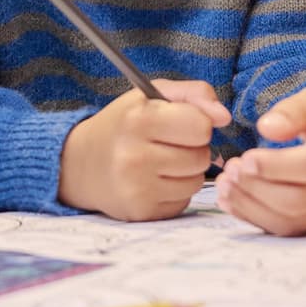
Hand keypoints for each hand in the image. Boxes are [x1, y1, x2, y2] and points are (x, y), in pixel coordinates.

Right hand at [58, 80, 230, 222]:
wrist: (81, 163)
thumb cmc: (125, 123)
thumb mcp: (153, 94)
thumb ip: (194, 94)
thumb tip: (225, 117)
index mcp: (140, 119)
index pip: (201, 126)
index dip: (197, 123)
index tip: (181, 123)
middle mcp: (135, 156)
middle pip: (201, 157)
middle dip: (193, 148)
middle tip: (170, 143)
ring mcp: (136, 188)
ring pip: (197, 181)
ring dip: (188, 171)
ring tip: (163, 161)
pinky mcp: (140, 212)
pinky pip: (183, 201)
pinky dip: (176, 191)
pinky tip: (155, 181)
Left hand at [216, 87, 305, 235]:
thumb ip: (295, 109)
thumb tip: (266, 128)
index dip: (277, 166)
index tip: (245, 158)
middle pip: (300, 198)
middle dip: (258, 187)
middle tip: (231, 168)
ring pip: (291, 220)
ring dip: (251, 204)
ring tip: (225, 182)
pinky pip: (287, 230)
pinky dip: (254, 217)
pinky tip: (232, 199)